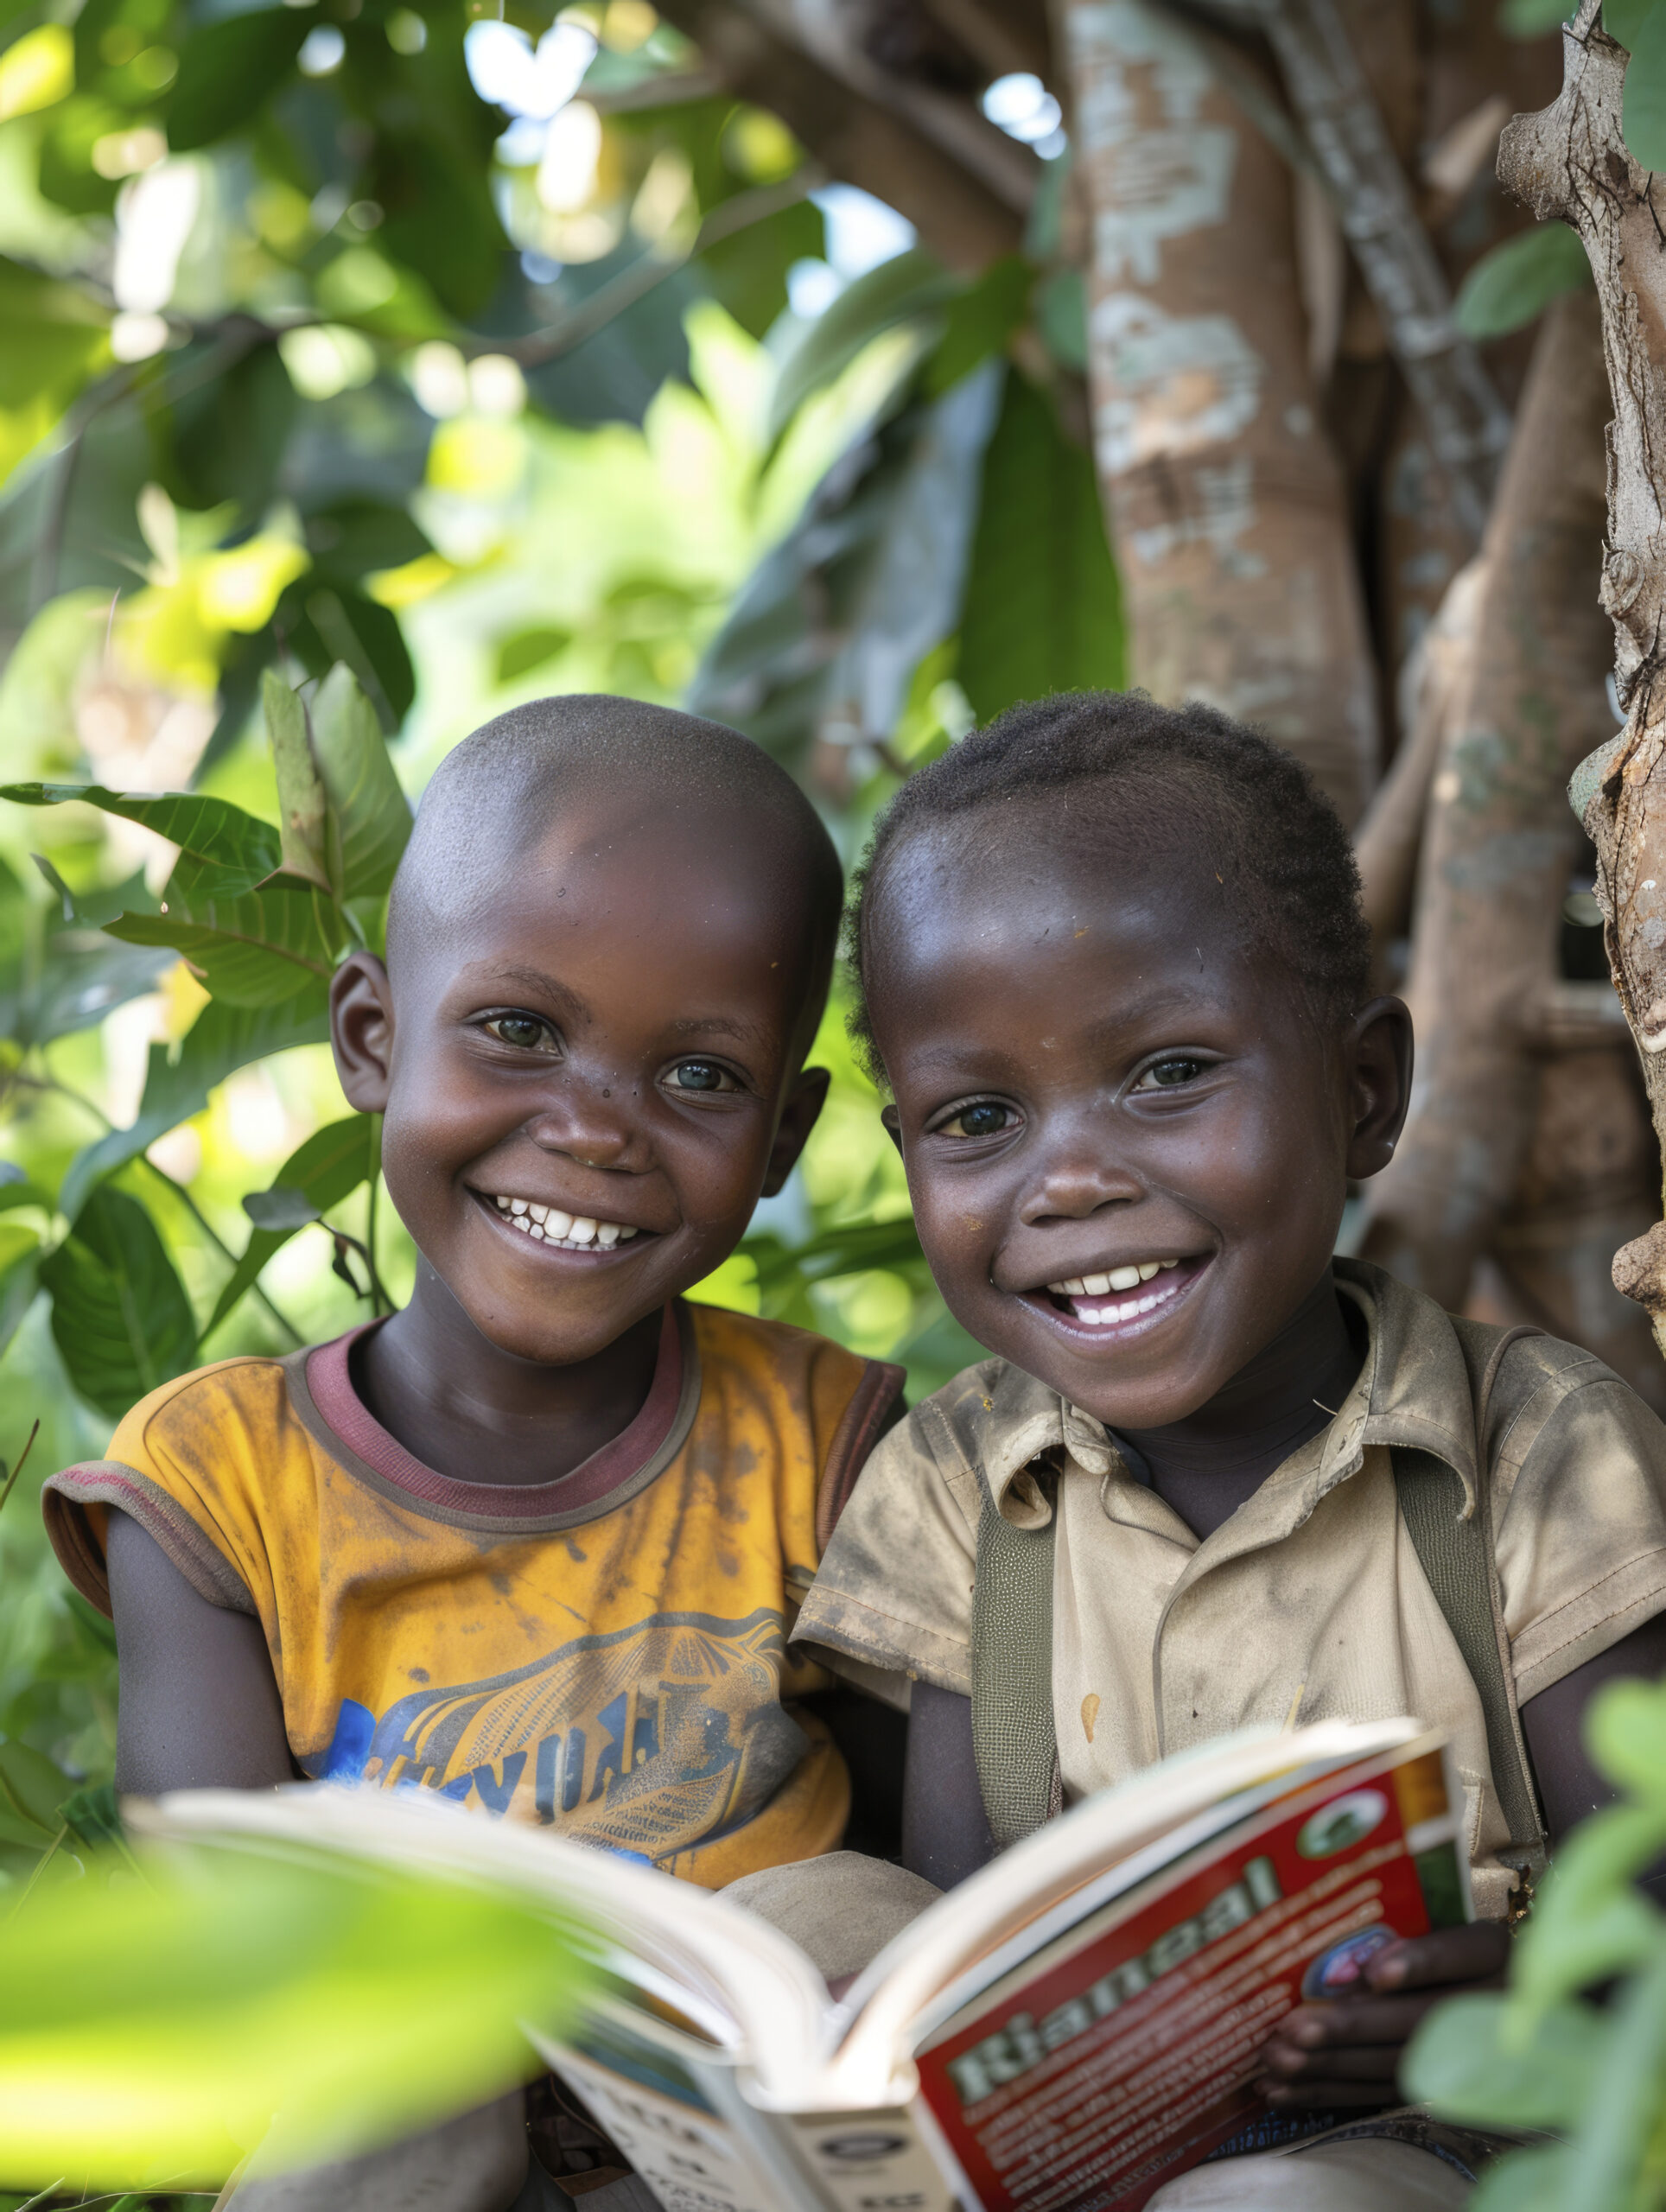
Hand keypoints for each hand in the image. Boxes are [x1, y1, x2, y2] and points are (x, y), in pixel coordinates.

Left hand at [1254, 1921, 1508, 2110]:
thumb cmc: (1445, 1945)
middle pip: (1416, 2023)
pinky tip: (1284, 2091)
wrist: (1492, 2000)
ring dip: (1331, 2067)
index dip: (1417, 1965)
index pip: (1456, 1954)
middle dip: (1352, 2029)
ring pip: (1393, 2066)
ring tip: (1278, 2060)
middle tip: (1293, 2029)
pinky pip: (1378, 2094)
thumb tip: (1364, 1967)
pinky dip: (1328, 2093)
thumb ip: (1410, 1941)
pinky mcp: (1430, 2089)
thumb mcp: (1442, 1927)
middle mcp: (1483, 2008)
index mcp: (1487, 1954)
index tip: (1377, 1973)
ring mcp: (1462, 2057)